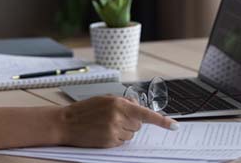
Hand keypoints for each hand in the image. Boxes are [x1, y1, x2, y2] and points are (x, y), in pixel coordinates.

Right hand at [59, 96, 177, 147]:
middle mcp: (118, 117)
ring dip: (122, 131)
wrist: (66, 122)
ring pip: (131, 135)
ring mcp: (114, 131)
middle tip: (113, 118)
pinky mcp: (109, 142)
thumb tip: (138, 106)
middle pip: (138, 125)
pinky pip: (122, 142)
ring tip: (105, 125)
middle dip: (130, 122)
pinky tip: (103, 132)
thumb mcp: (104, 99)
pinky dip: (115, 138)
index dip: (162, 121)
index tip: (175, 126)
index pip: (145, 113)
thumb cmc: (84, 110)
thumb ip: (123, 102)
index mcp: (118, 103)